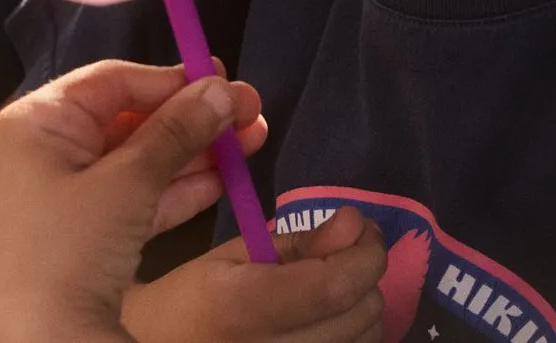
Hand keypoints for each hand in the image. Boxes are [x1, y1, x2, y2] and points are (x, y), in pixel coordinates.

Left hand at [0, 61, 269, 342]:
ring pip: (139, 161)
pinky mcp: (81, 237)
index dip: (173, 79)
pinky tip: (224, 183)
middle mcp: (45, 152)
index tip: (226, 79)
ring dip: (196, 153)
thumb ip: (177, 131)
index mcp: (38, 122)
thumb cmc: (67, 249)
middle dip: (194, 118)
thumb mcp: (127, 183)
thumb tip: (222, 88)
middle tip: (252, 113)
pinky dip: (176, 190)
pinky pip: (135, 198)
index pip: (113, 81)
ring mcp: (63, 197)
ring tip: (254, 143)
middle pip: (130, 119)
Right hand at [121, 207, 386, 342]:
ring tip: (335, 289)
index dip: (365, 254)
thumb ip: (297, 242)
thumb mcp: (232, 257)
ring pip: (365, 342)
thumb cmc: (189, 300)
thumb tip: (356, 224)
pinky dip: (352, 337)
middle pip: (359, 316)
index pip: (333, 287)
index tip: (364, 229)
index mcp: (243, 307)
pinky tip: (329, 322)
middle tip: (347, 253)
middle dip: (366, 275)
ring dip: (363, 308)